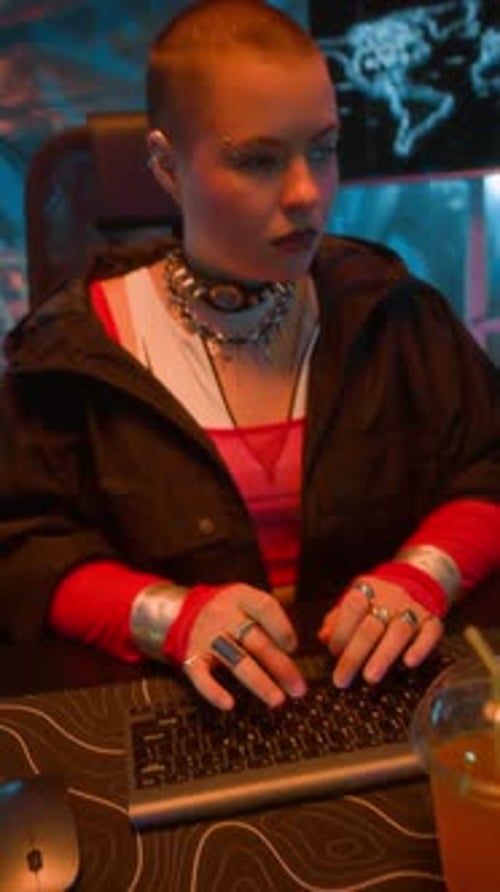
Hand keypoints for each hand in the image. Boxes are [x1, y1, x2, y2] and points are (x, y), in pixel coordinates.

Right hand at [182, 584, 306, 709]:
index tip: (293, 648)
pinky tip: (229, 704)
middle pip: (256, 641)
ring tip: (278, 700)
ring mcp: (206, 636)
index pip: (265, 607)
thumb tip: (293, 655)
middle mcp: (223, 615)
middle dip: (281, 667)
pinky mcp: (192, 657)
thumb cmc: (229, 612)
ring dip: (259, 682)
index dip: (282, 627)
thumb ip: (268, 620)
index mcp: (241, 598)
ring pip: (236, 661)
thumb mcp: (246, 602)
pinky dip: (213, 691)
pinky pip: (201, 676)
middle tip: (298, 689)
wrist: (183, 611)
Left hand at [318, 576, 443, 687]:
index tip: (333, 653)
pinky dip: (420, 648)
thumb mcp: (354, 602)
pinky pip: (430, 633)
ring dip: (383, 656)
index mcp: (367, 590)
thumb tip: (323, 637)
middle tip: (342, 679)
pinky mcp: (433, 621)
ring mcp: (414, 609)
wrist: (415, 582)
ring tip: (370, 677)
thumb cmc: (376, 600)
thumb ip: (337, 619)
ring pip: (398, 632)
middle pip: (371, 626)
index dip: (341, 631)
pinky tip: (409, 663)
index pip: (352, 607)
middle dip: (354, 655)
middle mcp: (391, 598)